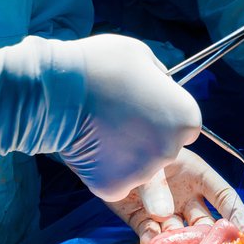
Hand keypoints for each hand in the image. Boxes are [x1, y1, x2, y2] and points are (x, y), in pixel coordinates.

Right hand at [0, 34, 201, 201]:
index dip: (163, 118)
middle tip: (117, 119)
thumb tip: (161, 86)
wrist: (58, 92)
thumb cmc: (100, 66)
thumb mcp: (141, 56)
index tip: (142, 109)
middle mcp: (171, 150)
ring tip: (99, 131)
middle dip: (145, 139)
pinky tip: (88, 149)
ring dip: (123, 155)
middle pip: (162, 150)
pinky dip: (102, 171)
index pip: (183, 126)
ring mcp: (143, 173)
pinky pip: (114, 182)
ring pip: (138, 168)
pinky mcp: (115, 187)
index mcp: (185, 118)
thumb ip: (159, 78)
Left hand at [105, 148, 243, 243]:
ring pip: (178, 233)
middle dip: (206, 238)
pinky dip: (151, 241)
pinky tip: (149, 242)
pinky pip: (151, 235)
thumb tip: (163, 215)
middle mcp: (184, 196)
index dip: (237, 215)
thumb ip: (156, 187)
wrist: (99, 148)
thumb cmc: (133, 145)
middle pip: (203, 222)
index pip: (224, 197)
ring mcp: (163, 210)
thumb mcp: (149, 162)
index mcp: (196, 175)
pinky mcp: (141, 221)